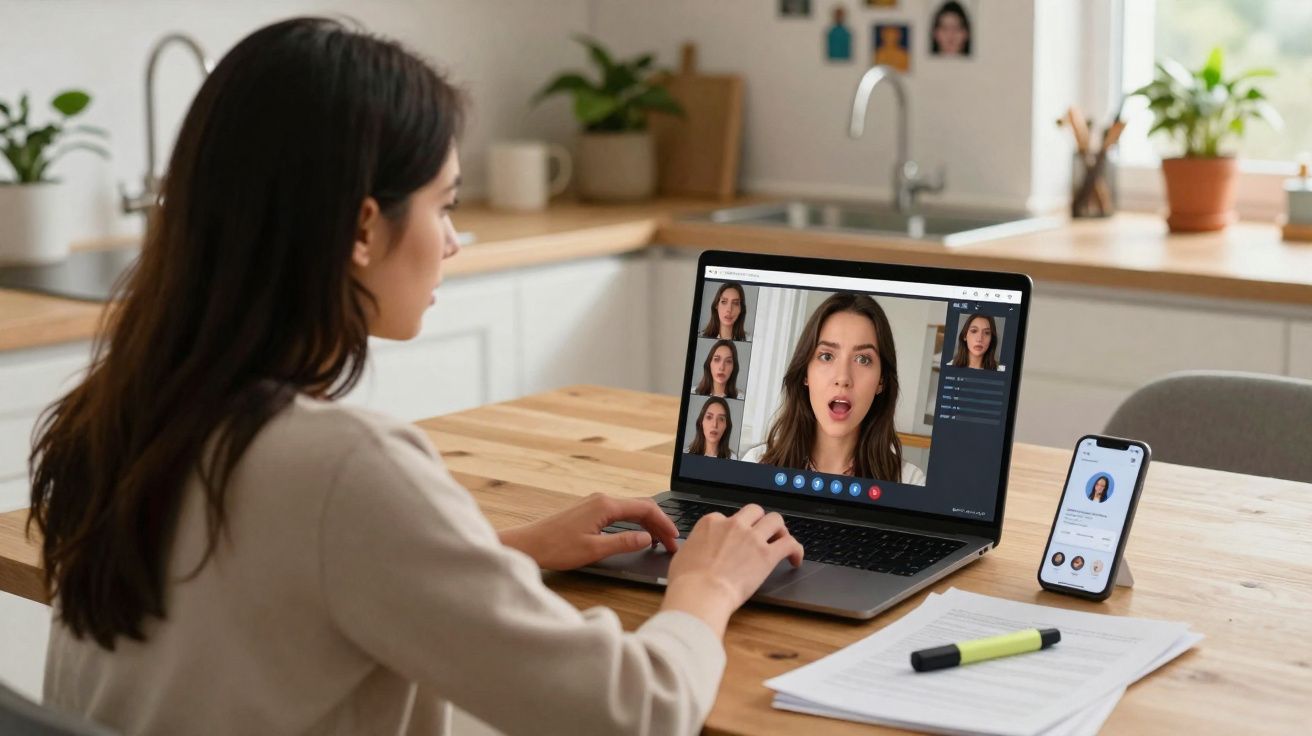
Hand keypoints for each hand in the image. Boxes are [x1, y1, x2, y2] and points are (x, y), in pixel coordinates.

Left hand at [498, 493, 679, 570]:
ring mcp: (594, 504)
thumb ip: (623, 542)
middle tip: (671, 543)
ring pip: (630, 509)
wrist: (529, 544)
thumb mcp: (594, 550)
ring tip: (659, 541)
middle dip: (659, 523)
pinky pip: (619, 513)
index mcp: (605, 506)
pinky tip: (638, 535)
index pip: (645, 509)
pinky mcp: (589, 511)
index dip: (664, 523)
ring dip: (647, 523)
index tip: (674, 538)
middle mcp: (602, 499)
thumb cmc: (556, 548)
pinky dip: (634, 523)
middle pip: (640, 506)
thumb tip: (646, 538)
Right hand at [661, 504, 802, 636]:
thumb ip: (693, 548)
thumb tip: (693, 552)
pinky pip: (790, 544)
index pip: (728, 517)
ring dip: (780, 530)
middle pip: (755, 511)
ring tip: (781, 542)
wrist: (700, 593)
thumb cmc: (687, 581)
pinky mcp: (767, 555)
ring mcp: (752, 538)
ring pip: (775, 520)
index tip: (736, 540)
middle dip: (760, 521)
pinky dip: (796, 550)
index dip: (734, 529)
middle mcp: (733, 525)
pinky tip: (795, 559)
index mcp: (711, 523)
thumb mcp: (681, 555)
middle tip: (763, 534)